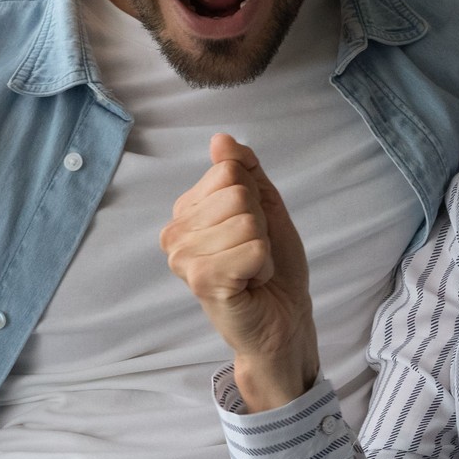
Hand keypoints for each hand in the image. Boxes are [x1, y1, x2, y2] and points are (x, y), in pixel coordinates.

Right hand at [161, 134, 317, 411]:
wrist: (283, 319)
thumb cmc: (272, 266)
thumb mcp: (265, 207)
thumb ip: (244, 171)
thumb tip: (220, 140)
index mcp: (186, 211)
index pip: (229, 171)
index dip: (255, 199)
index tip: (253, 231)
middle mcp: (175, 233)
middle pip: (237, 194)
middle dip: (259, 223)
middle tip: (254, 253)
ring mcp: (183, 258)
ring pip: (246, 220)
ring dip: (262, 247)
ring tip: (252, 270)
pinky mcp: (201, 280)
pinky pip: (251, 248)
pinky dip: (263, 265)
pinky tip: (251, 283)